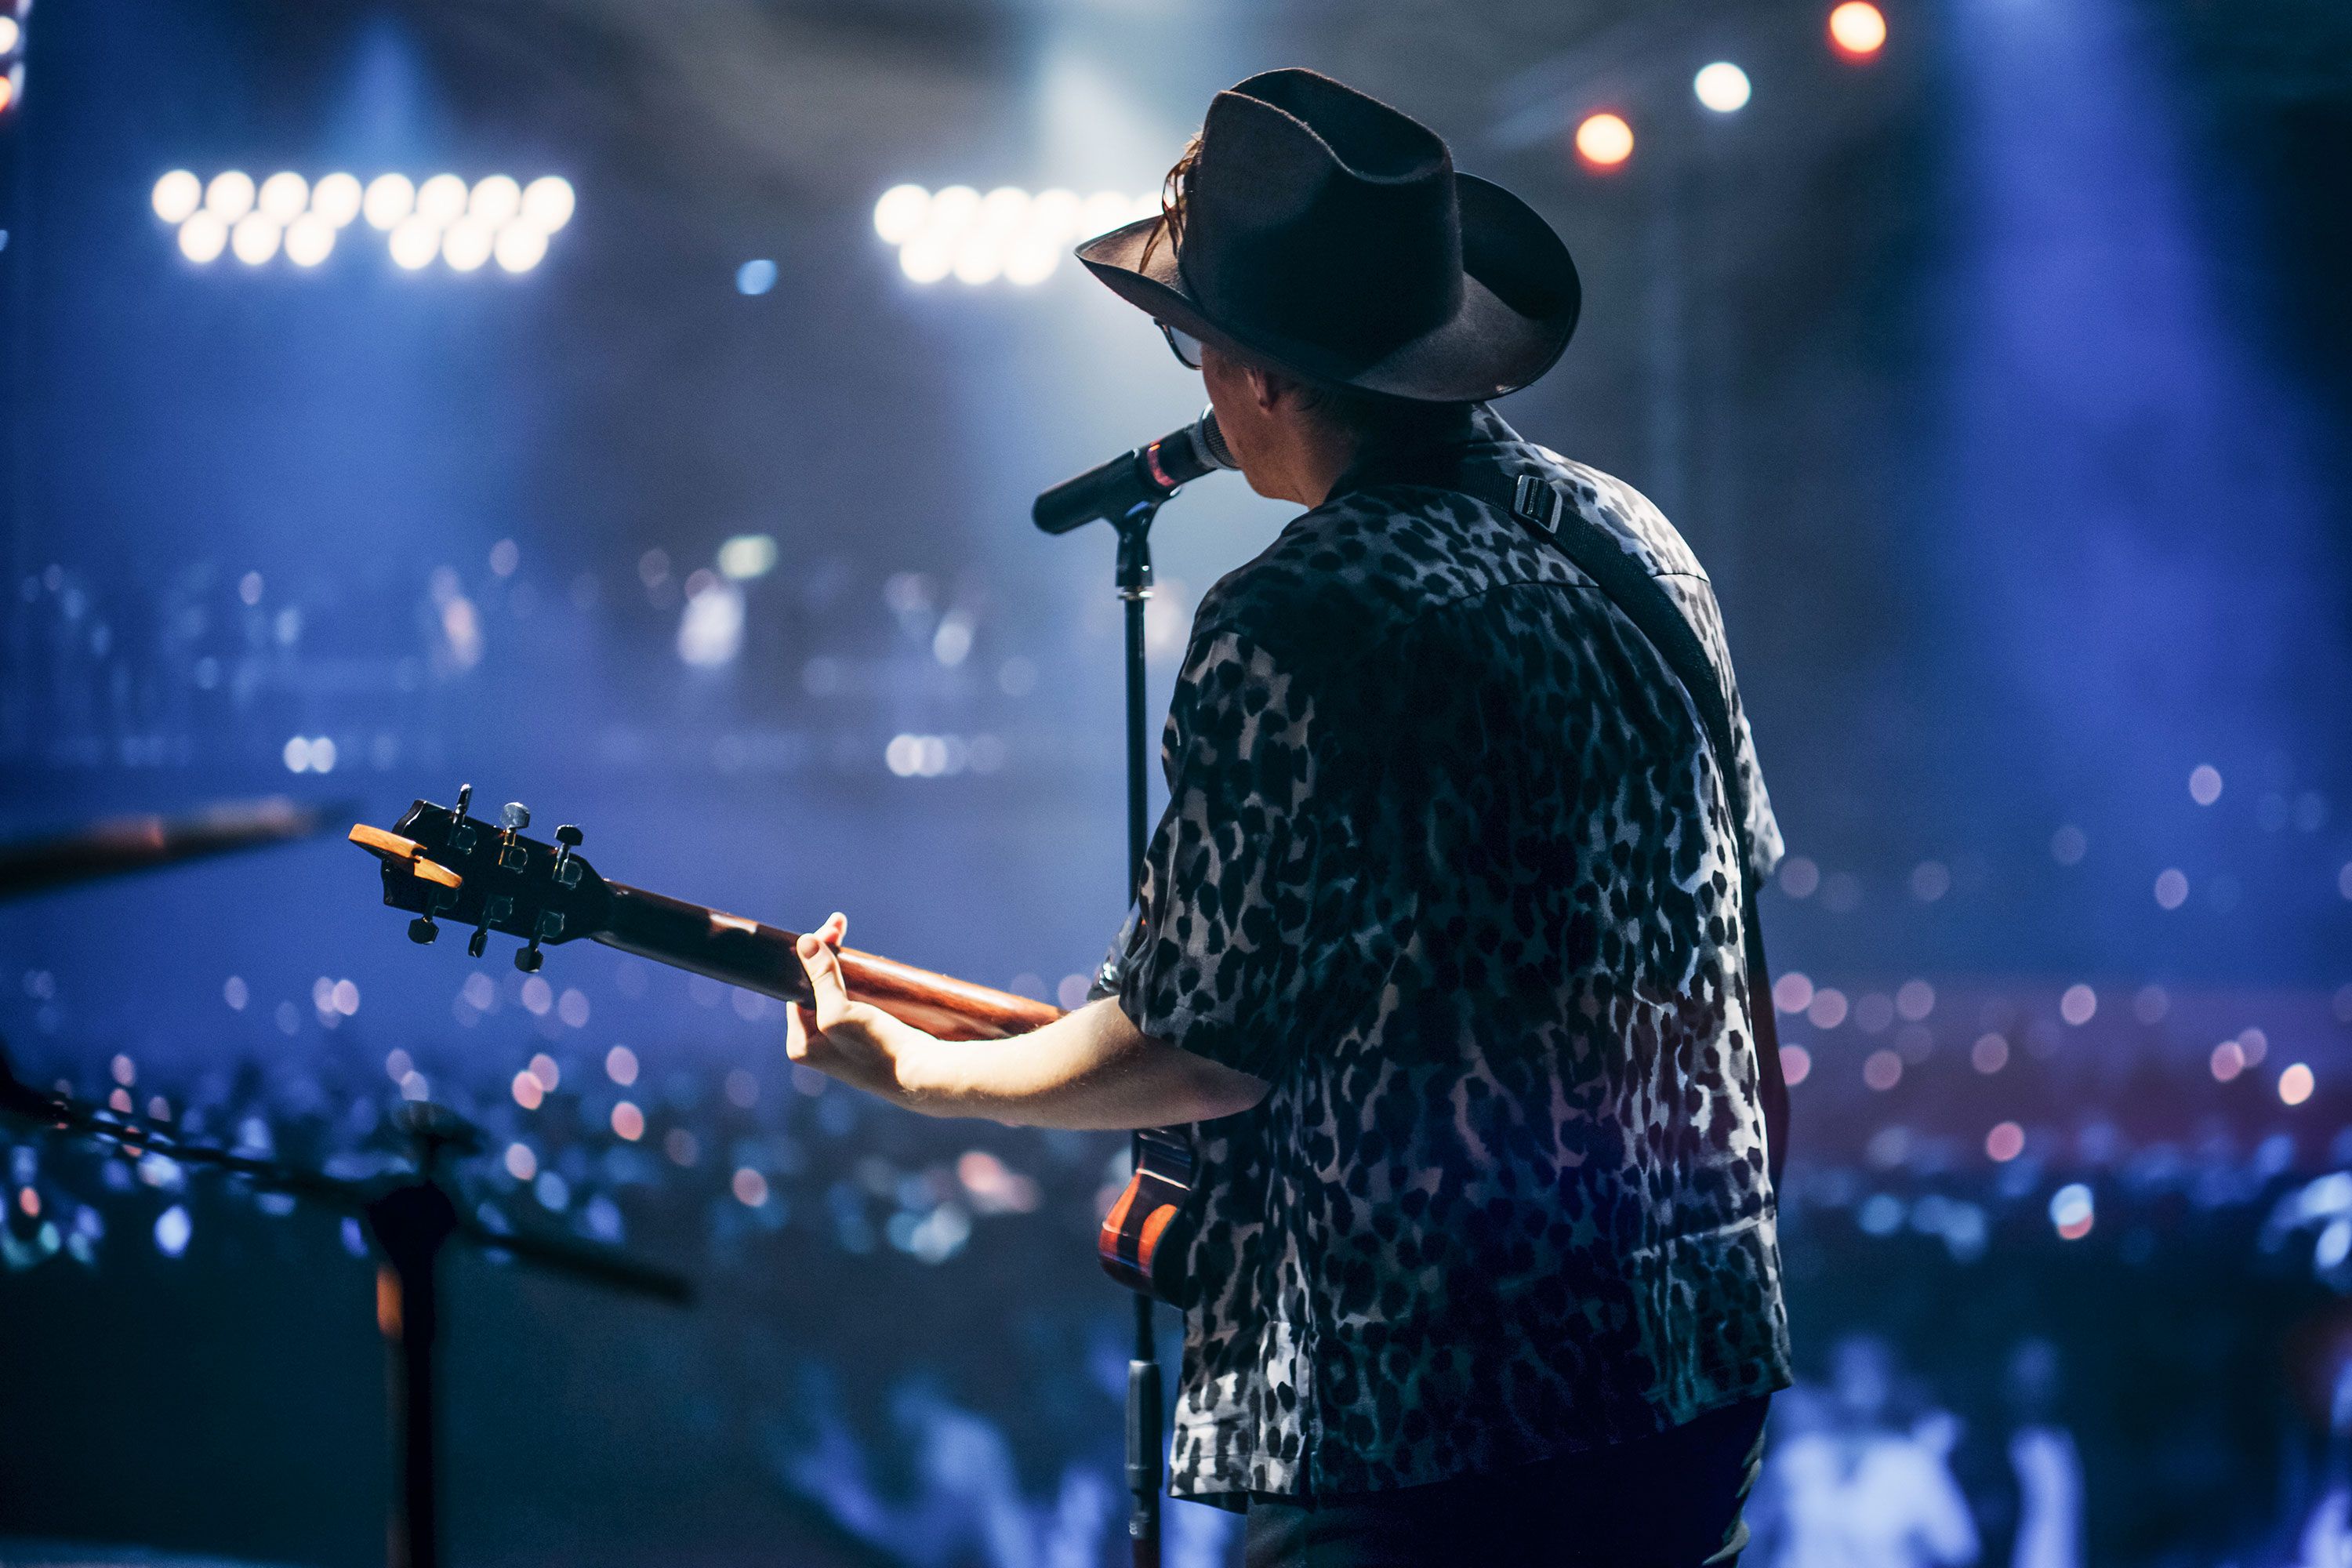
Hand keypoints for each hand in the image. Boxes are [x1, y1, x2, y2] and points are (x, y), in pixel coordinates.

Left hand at [786, 912, 941, 1108]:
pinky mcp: (866, 1036)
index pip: (797, 988)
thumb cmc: (879, 1050)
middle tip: (839, 923)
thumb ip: (821, 978)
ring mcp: (842, 1041)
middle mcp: (818, 1043)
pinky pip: (852, 998)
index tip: (829, 931)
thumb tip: (804, 943)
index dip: (810, 956)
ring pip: (834, 989)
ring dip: (840, 961)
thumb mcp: (839, 1013)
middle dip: (826, 953)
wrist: (924, 1074)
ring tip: (843, 933)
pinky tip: (862, 963)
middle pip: (815, 986)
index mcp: (801, 1044)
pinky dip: (854, 977)